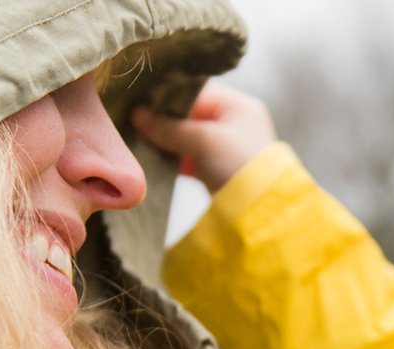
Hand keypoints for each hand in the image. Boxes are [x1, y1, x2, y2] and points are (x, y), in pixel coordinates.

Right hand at [132, 82, 274, 193]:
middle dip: (164, 119)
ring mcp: (224, 147)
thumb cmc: (238, 165)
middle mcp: (233, 122)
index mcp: (238, 106)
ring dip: (165, 139)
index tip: (141, 100)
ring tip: (139, 137)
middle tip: (135, 120)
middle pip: (189, 114)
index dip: (168, 96)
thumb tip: (137, 115)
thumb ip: (169, 127)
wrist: (258, 211)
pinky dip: (171, 157)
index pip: (196, 91)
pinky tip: (151, 157)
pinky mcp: (215, 168)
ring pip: (186, 136)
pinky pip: (187, 156)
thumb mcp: (203, 140)